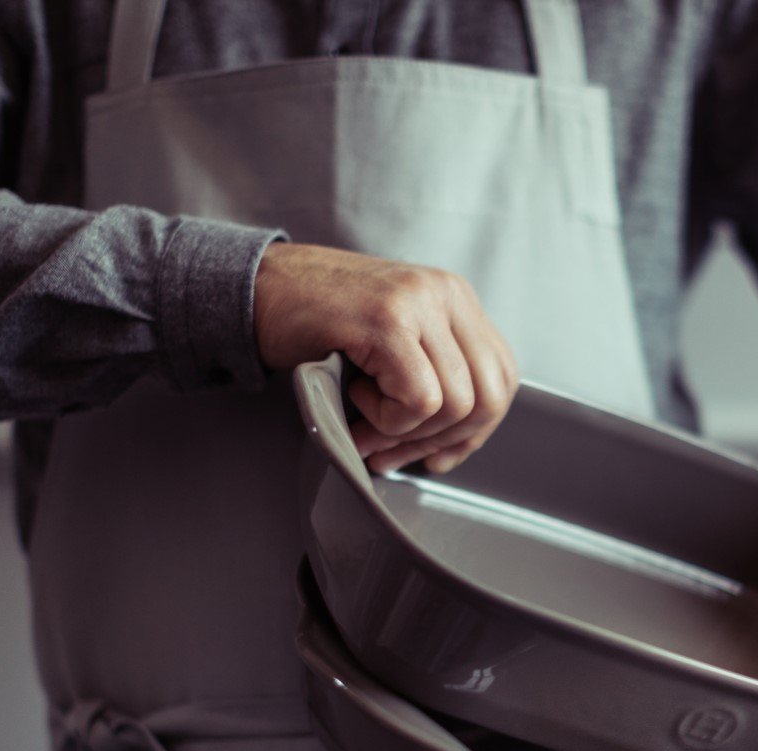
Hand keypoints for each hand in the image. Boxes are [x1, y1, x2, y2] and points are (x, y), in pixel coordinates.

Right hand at [254, 242, 519, 472]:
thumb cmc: (316, 322)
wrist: (255, 289)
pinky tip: (355, 399)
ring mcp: (419, 302)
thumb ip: (433, 374)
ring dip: (406, 432)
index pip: (502, 377)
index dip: (475, 430)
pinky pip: (419, 400)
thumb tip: (458, 442)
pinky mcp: (388, 321)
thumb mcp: (393, 342)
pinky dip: (387, 420)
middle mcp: (446, 293)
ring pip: (455, 404)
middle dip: (442, 441)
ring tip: (365, 418)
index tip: (439, 454)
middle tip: (394, 449)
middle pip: (488, 396)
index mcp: (455, 298)